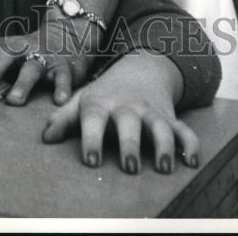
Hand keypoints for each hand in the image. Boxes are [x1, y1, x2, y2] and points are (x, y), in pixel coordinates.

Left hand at [0, 12, 97, 105]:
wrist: (69, 36)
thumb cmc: (30, 51)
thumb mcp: (8, 51)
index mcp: (8, 46)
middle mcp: (24, 50)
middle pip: (7, 55)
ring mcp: (45, 58)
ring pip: (33, 68)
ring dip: (23, 84)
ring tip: (14, 101)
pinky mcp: (66, 69)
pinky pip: (64, 78)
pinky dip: (62, 88)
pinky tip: (59, 100)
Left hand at [42, 51, 199, 174]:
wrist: (139, 69)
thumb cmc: (105, 93)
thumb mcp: (82, 100)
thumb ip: (64, 118)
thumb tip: (45, 138)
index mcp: (101, 103)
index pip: (93, 118)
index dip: (91, 138)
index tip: (91, 160)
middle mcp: (127, 107)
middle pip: (128, 123)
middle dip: (130, 144)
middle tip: (129, 167)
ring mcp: (151, 112)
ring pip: (160, 126)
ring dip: (164, 146)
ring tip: (163, 168)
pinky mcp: (170, 118)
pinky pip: (185, 130)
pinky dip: (191, 144)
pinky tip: (191, 162)